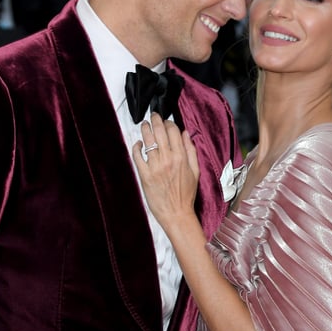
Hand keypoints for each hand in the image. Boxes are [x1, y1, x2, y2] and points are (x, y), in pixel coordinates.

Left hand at [131, 113, 198, 230]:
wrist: (177, 214)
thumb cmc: (186, 195)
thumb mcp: (195, 171)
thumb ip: (190, 150)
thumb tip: (185, 134)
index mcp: (181, 157)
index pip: (173, 131)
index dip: (168, 123)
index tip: (166, 121)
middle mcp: (168, 159)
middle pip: (159, 132)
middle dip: (155, 120)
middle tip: (152, 116)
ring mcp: (155, 167)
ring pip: (147, 141)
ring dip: (145, 130)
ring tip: (144, 125)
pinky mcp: (144, 175)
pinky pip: (137, 156)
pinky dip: (136, 147)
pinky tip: (138, 144)